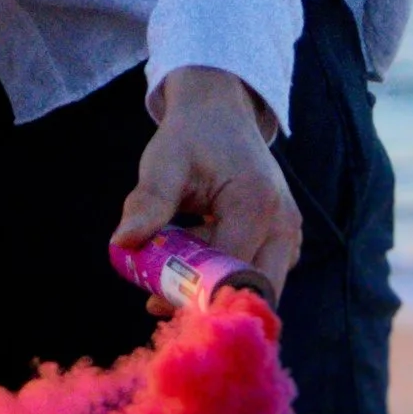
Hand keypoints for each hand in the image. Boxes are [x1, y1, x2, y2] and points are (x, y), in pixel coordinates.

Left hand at [110, 66, 301, 302]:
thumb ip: (148, 204)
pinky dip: (228, 275)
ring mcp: (291, 232)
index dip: (190, 293)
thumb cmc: (191, 135)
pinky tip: (197, 256)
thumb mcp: (164, 163)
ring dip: (218, 289)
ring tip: (175, 269)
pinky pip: (261, 273)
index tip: (152, 300)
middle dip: (209, 303)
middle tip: (163, 299)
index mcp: (256, 204)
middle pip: (253, 291)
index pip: (228, 273)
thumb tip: (122, 244)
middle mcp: (285, 223)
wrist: (219, 110)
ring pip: (259, 287)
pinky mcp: (286, 238)